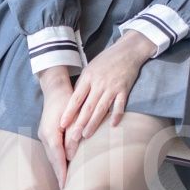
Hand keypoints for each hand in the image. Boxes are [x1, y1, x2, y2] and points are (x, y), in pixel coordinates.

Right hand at [37, 66, 74, 189]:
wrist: (55, 89)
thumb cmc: (67, 101)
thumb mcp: (74, 117)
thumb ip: (73, 136)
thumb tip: (72, 156)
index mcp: (50, 133)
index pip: (57, 158)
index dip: (62, 173)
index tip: (66, 186)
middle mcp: (44, 136)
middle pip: (53, 160)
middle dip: (60, 175)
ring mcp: (43, 135)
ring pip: (52, 156)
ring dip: (59, 170)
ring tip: (66, 184)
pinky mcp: (46, 134)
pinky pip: (52, 151)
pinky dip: (57, 161)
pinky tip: (63, 168)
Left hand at [59, 31, 154, 159]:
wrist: (127, 51)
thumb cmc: (106, 61)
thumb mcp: (90, 69)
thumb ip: (82, 85)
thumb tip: (73, 103)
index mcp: (88, 78)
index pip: (76, 99)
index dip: (68, 112)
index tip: (62, 124)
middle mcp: (99, 84)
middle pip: (87, 107)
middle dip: (79, 123)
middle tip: (73, 138)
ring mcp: (112, 87)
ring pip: (101, 109)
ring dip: (94, 123)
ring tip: (87, 135)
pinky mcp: (124, 89)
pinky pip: (120, 105)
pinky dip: (117, 115)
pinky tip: (113, 126)